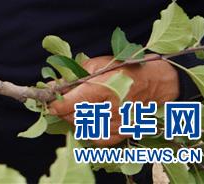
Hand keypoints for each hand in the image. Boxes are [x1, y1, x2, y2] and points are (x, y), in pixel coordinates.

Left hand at [48, 54, 179, 145]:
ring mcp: (118, 123)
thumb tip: (52, 86)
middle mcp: (110, 109)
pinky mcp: (124, 132)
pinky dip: (89, 132)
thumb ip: (73, 76)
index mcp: (102, 89)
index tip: (48, 101)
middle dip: (62, 110)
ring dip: (74, 119)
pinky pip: (99, 138)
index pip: (69, 103)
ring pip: (84, 128)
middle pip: (74, 116)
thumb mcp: (96, 65)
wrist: (155, 83)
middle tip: (60, 102)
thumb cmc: (124, 70)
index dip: (54, 104)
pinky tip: (89, 121)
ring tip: (75, 109)